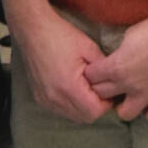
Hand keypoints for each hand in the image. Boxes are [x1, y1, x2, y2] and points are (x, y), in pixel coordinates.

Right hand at [16, 6, 114, 124]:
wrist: (32, 29)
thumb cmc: (59, 35)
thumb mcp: (89, 48)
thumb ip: (104, 68)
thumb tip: (115, 81)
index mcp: (68, 87)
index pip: (94, 112)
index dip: (106, 104)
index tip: (108, 91)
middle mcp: (55, 98)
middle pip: (84, 118)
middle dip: (96, 108)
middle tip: (100, 91)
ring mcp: (45, 99)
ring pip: (72, 116)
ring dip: (82, 108)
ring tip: (86, 90)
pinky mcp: (39, 97)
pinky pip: (60, 110)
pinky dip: (70, 106)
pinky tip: (73, 90)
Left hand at [82, 12, 147, 123]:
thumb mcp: (131, 35)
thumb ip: (121, 52)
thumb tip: (119, 58)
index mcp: (117, 66)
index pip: (91, 77)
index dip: (91, 73)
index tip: (95, 70)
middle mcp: (129, 84)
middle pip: (102, 95)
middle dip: (101, 88)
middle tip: (109, 83)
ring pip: (124, 114)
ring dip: (123, 105)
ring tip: (128, 97)